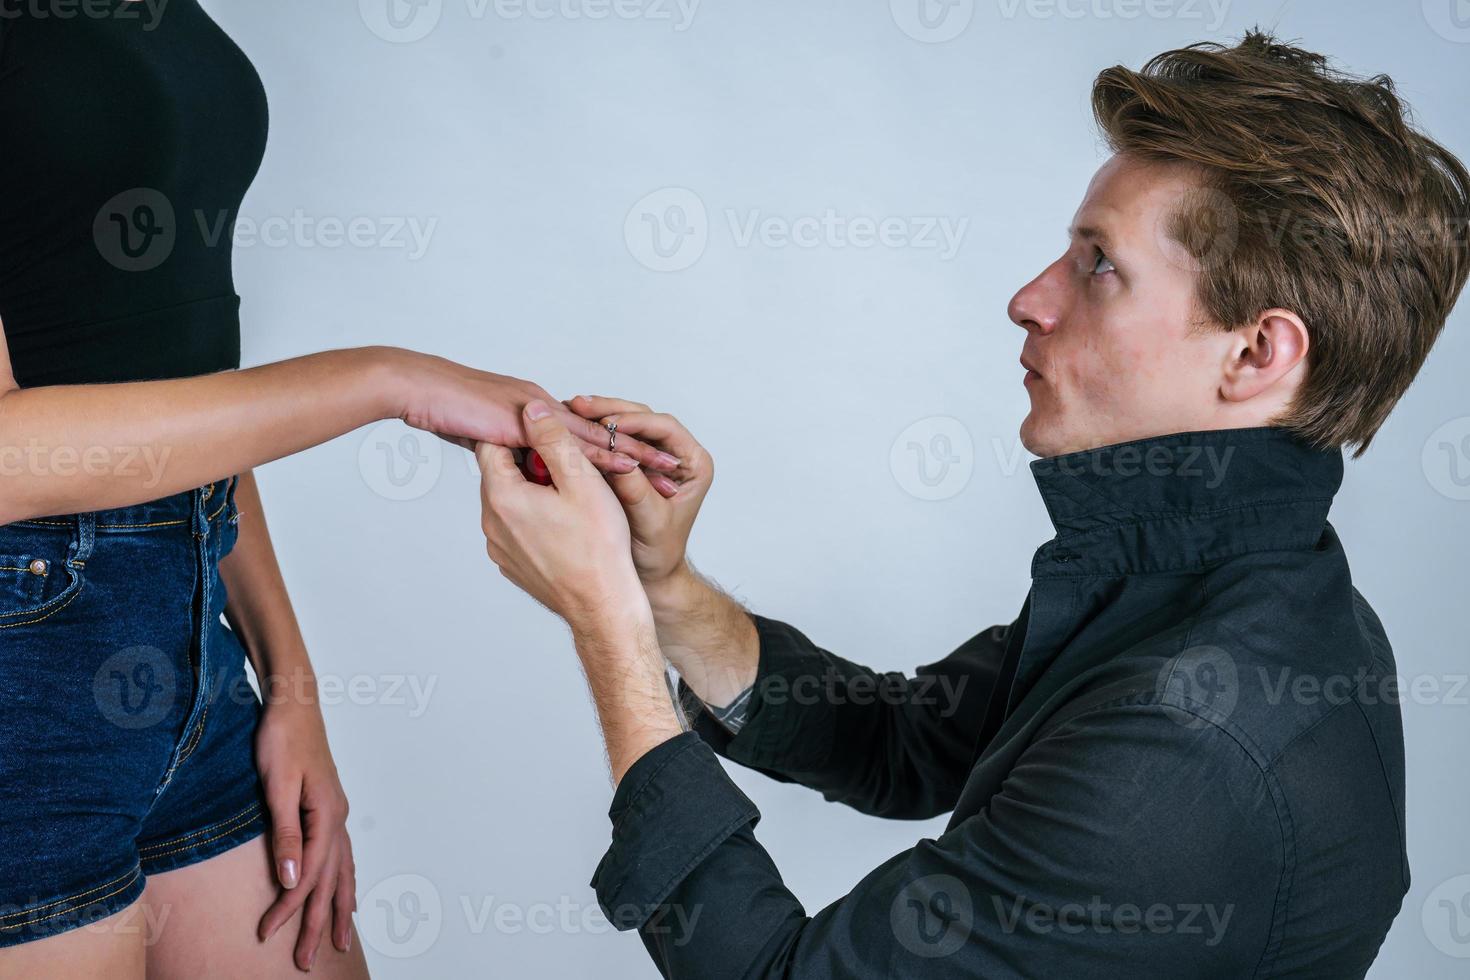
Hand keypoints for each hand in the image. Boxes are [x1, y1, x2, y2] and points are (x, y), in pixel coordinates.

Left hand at [255, 700, 356, 970]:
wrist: (294, 702)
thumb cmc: (282, 738)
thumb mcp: (277, 786)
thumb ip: (285, 833)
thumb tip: (290, 877)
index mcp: (327, 814)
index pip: (309, 873)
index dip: (290, 906)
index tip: (268, 932)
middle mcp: (338, 817)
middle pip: (331, 880)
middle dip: (321, 921)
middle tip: (309, 959)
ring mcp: (337, 812)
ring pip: (343, 869)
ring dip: (340, 905)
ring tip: (343, 938)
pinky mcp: (329, 806)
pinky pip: (342, 854)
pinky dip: (344, 878)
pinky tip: (345, 889)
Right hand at [381, 348, 681, 479]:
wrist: (417, 388)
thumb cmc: (440, 410)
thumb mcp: (477, 437)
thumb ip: (500, 453)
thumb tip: (511, 472)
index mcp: (540, 414)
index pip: (589, 439)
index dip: (618, 455)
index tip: (648, 475)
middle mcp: (550, 408)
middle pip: (606, 436)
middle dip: (642, 456)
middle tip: (676, 474)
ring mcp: (545, 411)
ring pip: (603, 437)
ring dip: (637, 455)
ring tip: (671, 473)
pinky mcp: (536, 420)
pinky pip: (576, 442)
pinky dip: (606, 455)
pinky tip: (633, 468)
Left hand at [475, 400, 650, 631]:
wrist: (603, 606)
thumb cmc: (598, 547)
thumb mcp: (581, 480)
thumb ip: (552, 439)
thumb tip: (530, 409)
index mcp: (502, 497)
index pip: (491, 443)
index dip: (518, 432)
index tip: (544, 433)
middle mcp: (490, 523)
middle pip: (501, 472)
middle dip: (530, 462)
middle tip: (569, 466)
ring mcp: (499, 547)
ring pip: (509, 501)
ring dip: (534, 491)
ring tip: (572, 497)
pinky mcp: (512, 564)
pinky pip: (516, 528)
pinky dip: (535, 518)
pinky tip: (567, 525)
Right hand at [562, 395, 713, 590]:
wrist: (651, 573)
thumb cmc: (657, 553)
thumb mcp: (650, 521)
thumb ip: (636, 490)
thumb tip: (616, 458)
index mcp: (692, 464)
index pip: (664, 427)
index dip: (634, 420)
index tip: (606, 422)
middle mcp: (674, 454)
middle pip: (643, 418)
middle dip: (610, 410)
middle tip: (579, 404)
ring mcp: (651, 456)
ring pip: (624, 424)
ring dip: (596, 417)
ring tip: (568, 409)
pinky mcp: (631, 462)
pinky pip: (611, 439)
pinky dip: (590, 433)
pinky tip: (566, 427)